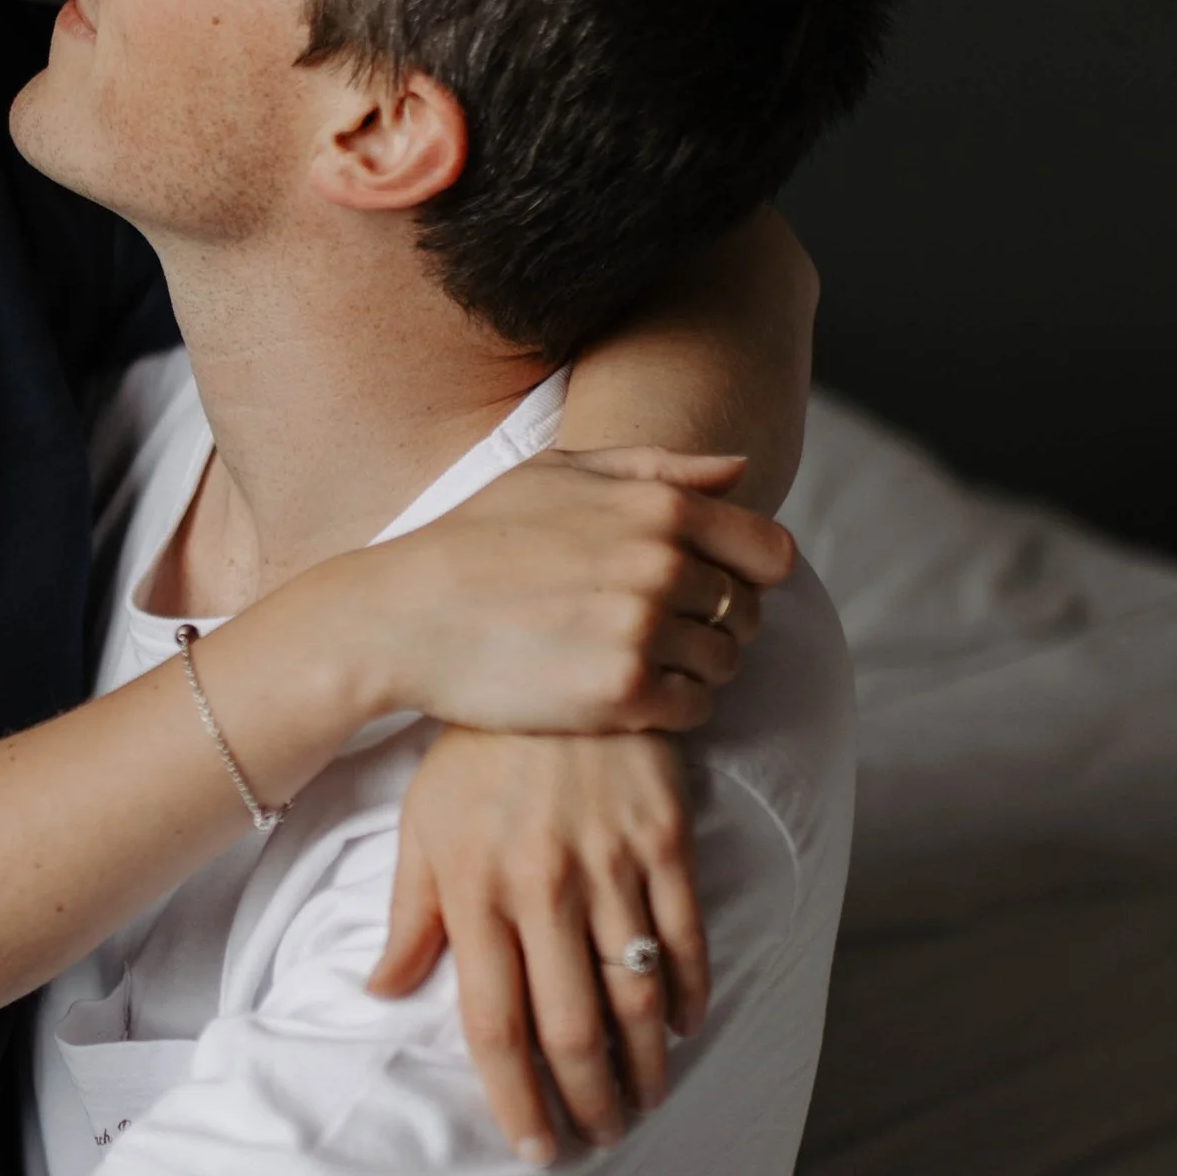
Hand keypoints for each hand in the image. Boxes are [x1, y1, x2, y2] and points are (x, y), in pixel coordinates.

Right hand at [368, 448, 792, 735]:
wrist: (405, 614)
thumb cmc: (478, 536)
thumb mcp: (560, 473)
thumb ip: (658, 466)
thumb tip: (740, 470)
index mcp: (660, 507)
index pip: (770, 552)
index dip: (748, 576)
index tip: (707, 590)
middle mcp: (663, 564)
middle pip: (746, 613)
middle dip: (711, 625)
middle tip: (650, 633)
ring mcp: (646, 630)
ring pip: (724, 664)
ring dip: (691, 669)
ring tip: (631, 661)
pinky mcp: (624, 692)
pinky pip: (694, 708)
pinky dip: (670, 708)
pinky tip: (622, 695)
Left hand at [373, 729, 704, 1160]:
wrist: (547, 648)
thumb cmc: (474, 749)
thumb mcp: (425, 825)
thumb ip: (410, 916)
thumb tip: (381, 993)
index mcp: (473, 892)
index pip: (495, 1026)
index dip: (516, 1100)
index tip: (536, 1149)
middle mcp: (541, 887)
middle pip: (569, 1028)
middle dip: (588, 1100)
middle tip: (600, 1139)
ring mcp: (608, 861)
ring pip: (634, 993)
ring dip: (645, 1063)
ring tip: (643, 1102)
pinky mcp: (664, 833)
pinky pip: (684, 932)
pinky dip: (690, 990)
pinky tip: (686, 1027)